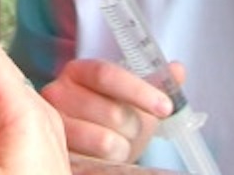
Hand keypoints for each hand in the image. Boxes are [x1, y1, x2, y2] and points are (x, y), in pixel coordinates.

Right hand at [42, 57, 181, 163]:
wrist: (89, 152)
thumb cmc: (109, 123)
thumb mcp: (133, 102)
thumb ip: (155, 83)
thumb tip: (178, 69)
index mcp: (79, 72)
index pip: (107, 74)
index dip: (139, 91)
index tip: (166, 107)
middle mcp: (59, 92)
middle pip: (112, 112)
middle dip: (133, 129)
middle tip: (129, 133)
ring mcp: (55, 123)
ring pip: (105, 141)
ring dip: (121, 150)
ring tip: (116, 147)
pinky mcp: (57, 149)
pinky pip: (92, 164)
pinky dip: (109, 163)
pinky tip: (106, 159)